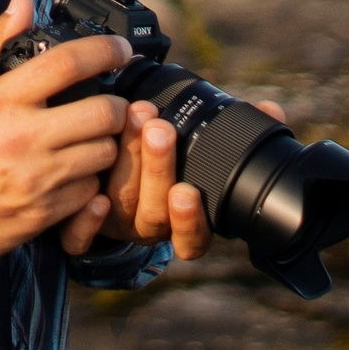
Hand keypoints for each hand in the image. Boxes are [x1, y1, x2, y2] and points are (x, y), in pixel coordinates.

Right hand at [0, 0, 130, 264]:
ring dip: (103, 145)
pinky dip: (87, 183)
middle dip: (115, 106)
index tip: (121, 49)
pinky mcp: (42, 213)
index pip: (69, 62)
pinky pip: (90, 193)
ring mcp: (36, 177)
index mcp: (0, 98)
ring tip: (87, 141)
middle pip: (104, 111)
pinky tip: (70, 175)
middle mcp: (23, 135)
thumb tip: (23, 4)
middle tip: (107, 105)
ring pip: (104, 153)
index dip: (106, 50)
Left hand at [59, 92, 286, 259]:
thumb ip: (232, 136)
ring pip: (121, 205)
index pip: (192, 236)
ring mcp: (113, 226)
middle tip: (159, 128)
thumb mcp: (196, 153)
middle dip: (157, 168)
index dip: (190, 220)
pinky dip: (87, 221)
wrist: (102, 183)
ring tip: (134, 120)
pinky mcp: (76, 228)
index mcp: (178, 218)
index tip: (188, 190)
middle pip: (153, 209)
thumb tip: (272, 111)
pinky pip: (79, 238)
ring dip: (127, 164)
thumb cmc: (159, 166)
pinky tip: (93, 197)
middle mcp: (148, 225)